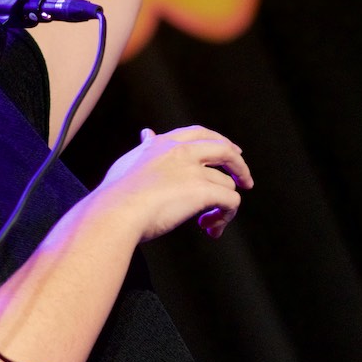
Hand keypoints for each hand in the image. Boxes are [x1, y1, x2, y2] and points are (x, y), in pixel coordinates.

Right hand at [96, 126, 252, 241]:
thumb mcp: (129, 162)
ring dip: (223, 206)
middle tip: (245, 181)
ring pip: (227, 183)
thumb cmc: (115, 195)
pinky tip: (211, 228)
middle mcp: (182, 152)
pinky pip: (231, 201)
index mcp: (164, 145)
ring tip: (208, 224)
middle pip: (225, 150)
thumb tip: (147, 133)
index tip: (231, 150)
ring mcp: (194, 170)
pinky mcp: (203, 191)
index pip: (199, 133)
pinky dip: (226, 216)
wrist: (115, 212)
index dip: (219, 141)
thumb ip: (144, 148)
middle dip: (239, 165)